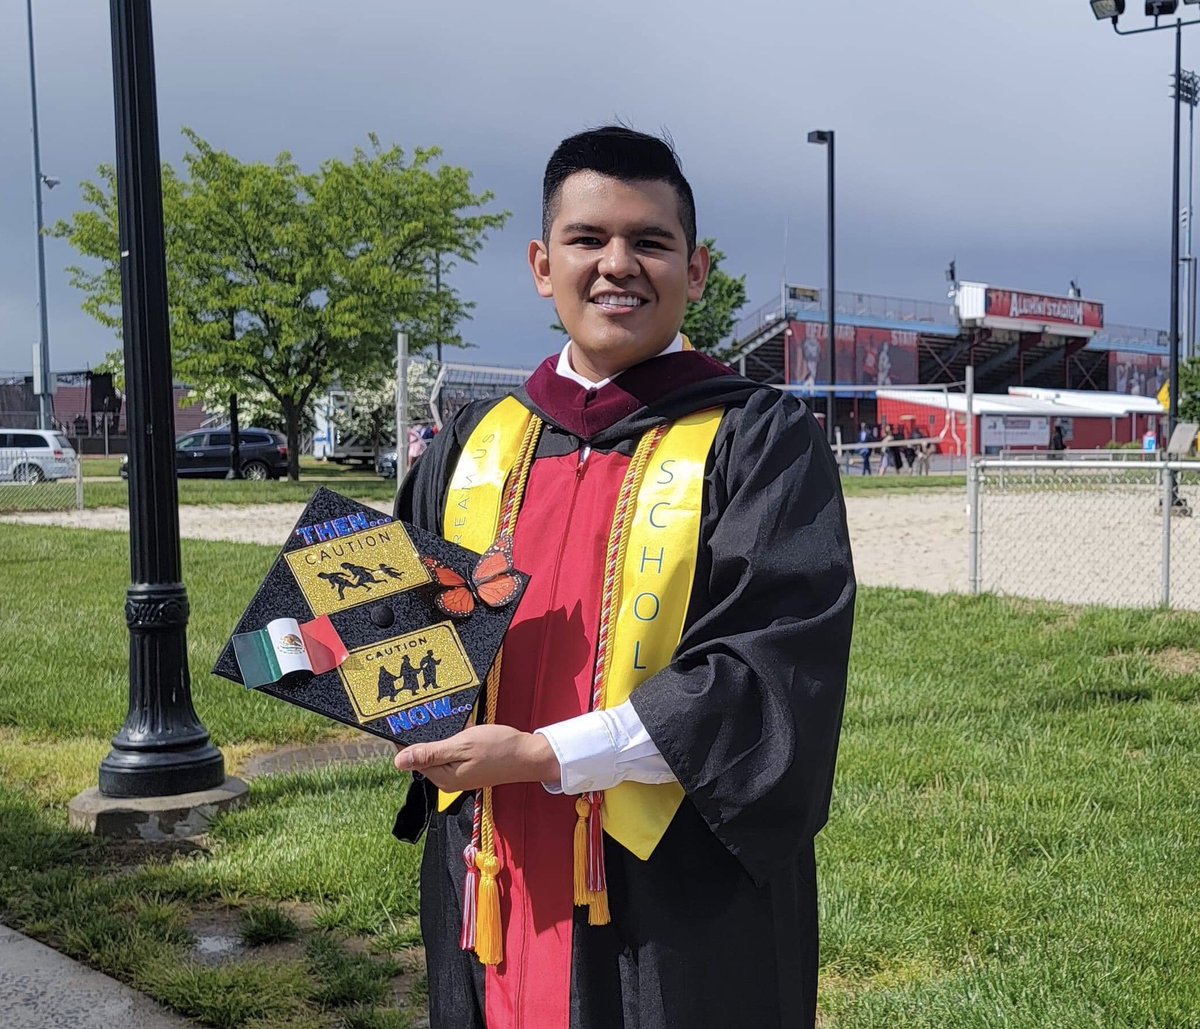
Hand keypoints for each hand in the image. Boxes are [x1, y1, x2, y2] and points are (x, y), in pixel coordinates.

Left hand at [393, 724, 559, 791]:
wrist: (529, 755)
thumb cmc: (499, 749)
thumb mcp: (462, 746)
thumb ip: (430, 753)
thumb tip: (398, 761)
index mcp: (443, 777)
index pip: (414, 758)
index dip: (408, 739)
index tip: (406, 720)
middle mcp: (448, 780)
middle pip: (426, 755)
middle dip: (428, 735)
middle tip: (433, 714)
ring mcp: (459, 775)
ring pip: (440, 751)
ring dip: (443, 735)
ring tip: (451, 720)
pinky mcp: (469, 768)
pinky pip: (453, 752)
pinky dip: (456, 739)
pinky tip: (465, 728)